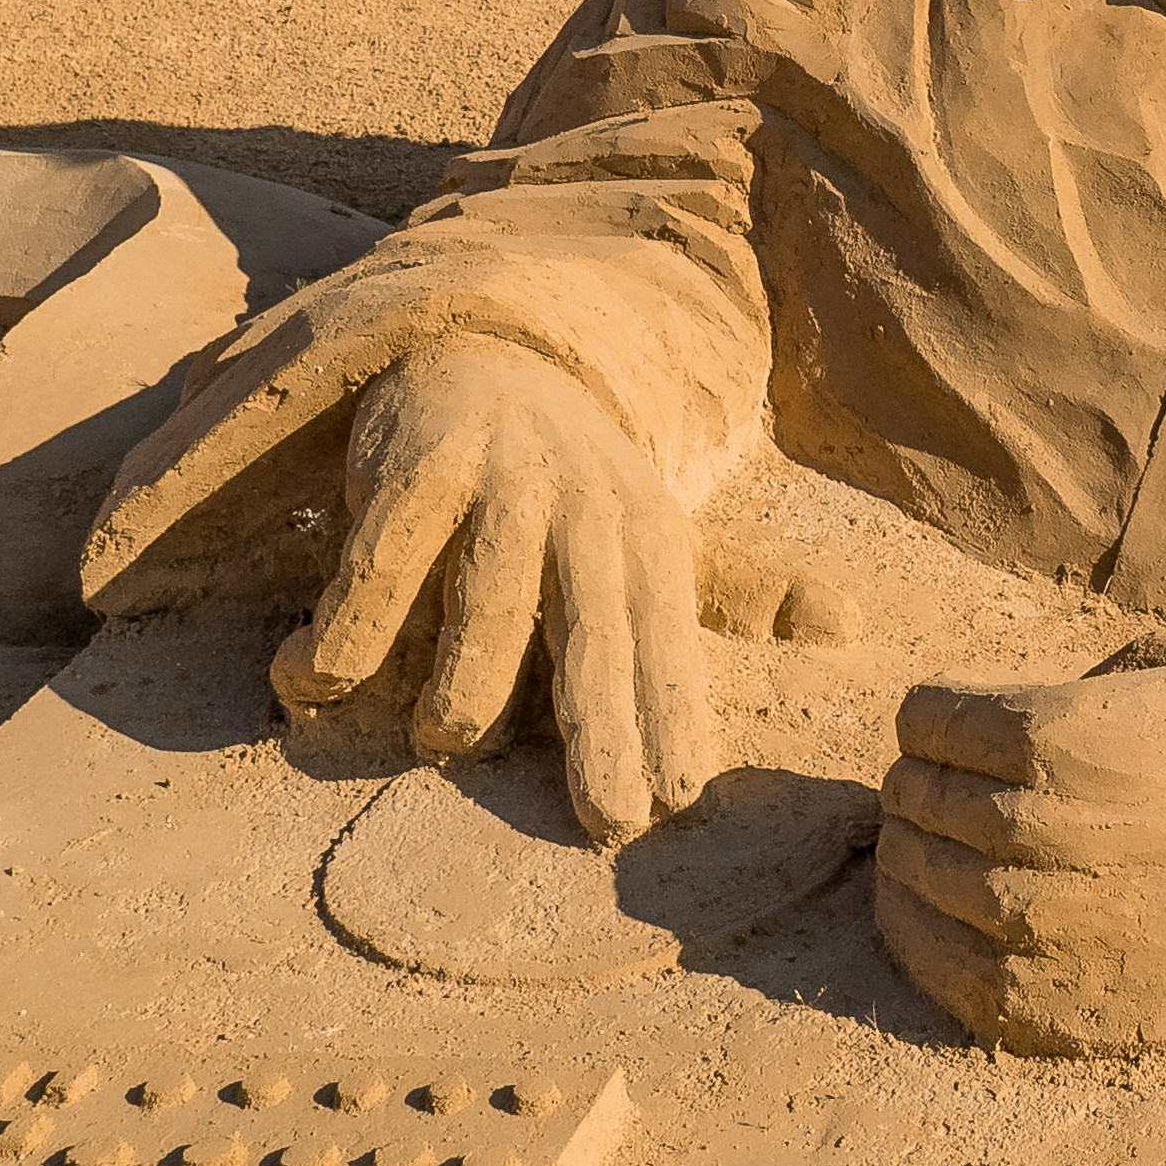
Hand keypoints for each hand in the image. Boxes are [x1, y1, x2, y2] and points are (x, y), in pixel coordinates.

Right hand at [278, 336, 713, 846]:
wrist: (487, 345)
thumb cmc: (574, 479)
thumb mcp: (658, 530)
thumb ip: (741, 593)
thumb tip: (848, 627)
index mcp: (648, 536)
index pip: (667, 643)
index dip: (672, 720)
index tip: (676, 801)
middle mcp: (583, 511)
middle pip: (595, 635)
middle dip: (604, 730)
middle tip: (608, 820)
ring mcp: (500, 484)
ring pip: (485, 608)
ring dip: (458, 689)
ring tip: (440, 740)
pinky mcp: (418, 466)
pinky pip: (377, 570)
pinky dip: (346, 635)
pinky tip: (317, 680)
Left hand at [875, 621, 1165, 1054]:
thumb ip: (1103, 684)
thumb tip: (1012, 721)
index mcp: (1088, 739)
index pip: (935, 722)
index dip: (936, 713)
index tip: (952, 717)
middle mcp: (1063, 844)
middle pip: (922, 810)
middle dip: (921, 788)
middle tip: (943, 780)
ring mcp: (1076, 945)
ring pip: (928, 901)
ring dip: (914, 868)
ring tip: (934, 848)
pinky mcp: (1099, 1024)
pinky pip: (966, 994)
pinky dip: (931, 954)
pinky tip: (944, 925)